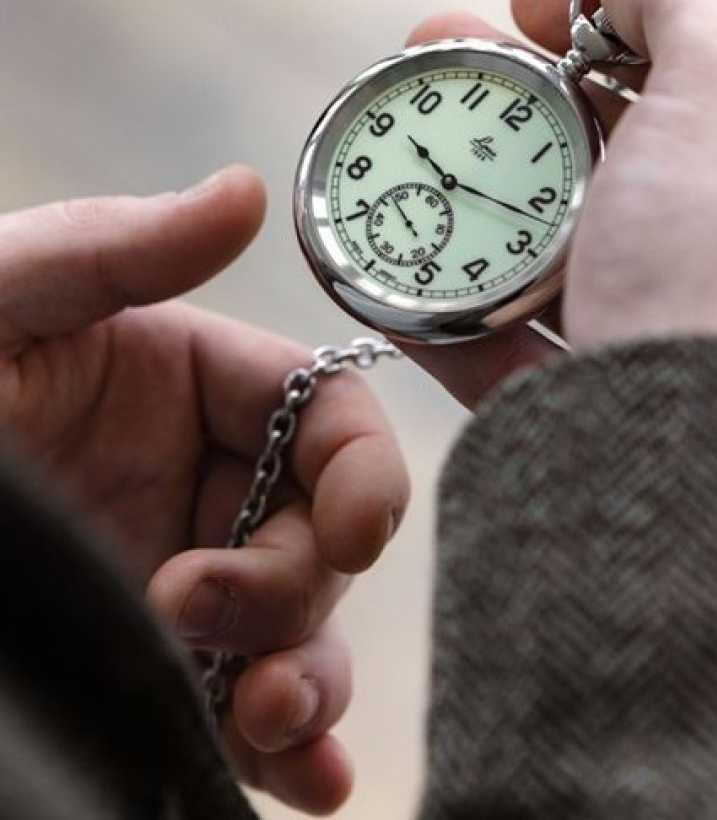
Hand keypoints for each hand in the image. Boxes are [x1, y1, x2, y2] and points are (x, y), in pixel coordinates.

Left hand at [0, 167, 408, 814]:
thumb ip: (120, 248)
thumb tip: (246, 189)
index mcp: (193, 386)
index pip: (330, 415)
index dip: (362, 470)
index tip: (349, 529)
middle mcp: (205, 483)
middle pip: (322, 534)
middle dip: (291, 584)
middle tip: (194, 610)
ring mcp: (184, 579)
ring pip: (303, 632)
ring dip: (313, 679)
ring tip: (273, 721)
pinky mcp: (153, 667)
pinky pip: (247, 706)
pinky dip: (290, 749)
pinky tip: (305, 780)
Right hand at [402, 0, 716, 411]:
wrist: (692, 479)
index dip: (640, 21)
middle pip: (655, 161)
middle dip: (541, 97)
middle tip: (450, 50)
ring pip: (585, 252)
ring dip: (490, 190)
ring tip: (405, 126)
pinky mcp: (630, 427)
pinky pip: (540, 349)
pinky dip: (469, 302)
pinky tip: (400, 261)